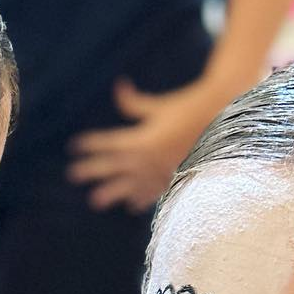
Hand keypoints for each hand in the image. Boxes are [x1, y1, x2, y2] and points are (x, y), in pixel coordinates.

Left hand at [66, 77, 234, 212]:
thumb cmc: (189, 109)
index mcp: (142, 139)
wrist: (220, 124)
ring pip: (128, 185)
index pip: (109, 143)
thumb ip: (135, 103)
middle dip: (92, 170)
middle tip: (72, 175)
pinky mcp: (172, 180)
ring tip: (94, 201)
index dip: (91, 144)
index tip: (74, 146)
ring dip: (111, 193)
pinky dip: (140, 199)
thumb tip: (118, 87)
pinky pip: (151, 193)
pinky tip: (131, 206)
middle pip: (113, 167)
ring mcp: (158, 172)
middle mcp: (147, 159)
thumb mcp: (160, 106)